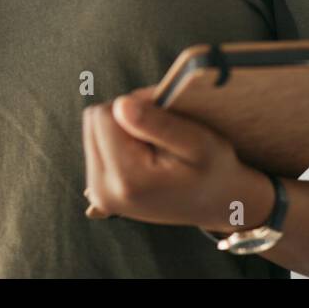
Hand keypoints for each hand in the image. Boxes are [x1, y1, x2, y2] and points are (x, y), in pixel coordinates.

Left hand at [81, 86, 272, 232]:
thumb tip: (119, 105)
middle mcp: (103, 190)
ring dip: (123, 128)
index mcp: (127, 179)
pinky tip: (144, 156)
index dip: (136, 106)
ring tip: (154, 146)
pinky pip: (97, 142)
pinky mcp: (97, 190)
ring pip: (94, 128)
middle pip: (95, 120)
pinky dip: (120, 141)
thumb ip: (157, 124)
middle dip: (126, 115)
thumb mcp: (197, 142)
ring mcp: (98, 193)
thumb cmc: (212, 169)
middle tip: (161, 133)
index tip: (163, 120)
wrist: (214, 202)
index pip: (105, 115)